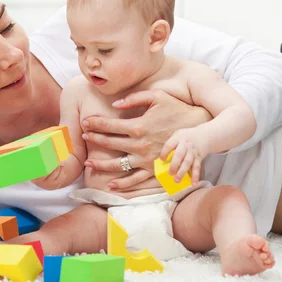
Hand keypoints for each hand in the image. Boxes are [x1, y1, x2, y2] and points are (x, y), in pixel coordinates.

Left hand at [82, 89, 211, 172]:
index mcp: (139, 126)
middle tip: (82, 136)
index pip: (110, 125)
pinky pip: (135, 180)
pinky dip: (122, 184)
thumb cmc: (177, 110)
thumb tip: (115, 103)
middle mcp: (140, 145)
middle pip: (110, 144)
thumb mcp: (157, 96)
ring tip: (88, 163)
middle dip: (94, 139)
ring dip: (100, 165)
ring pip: (117, 165)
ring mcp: (146, 160)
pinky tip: (110, 185)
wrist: (199, 129)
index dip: (95, 123)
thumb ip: (134, 98)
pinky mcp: (154, 170)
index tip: (84, 122)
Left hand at [160, 128, 208, 184]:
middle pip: (179, 155)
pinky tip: (193, 184)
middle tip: (170, 173)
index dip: (165, 152)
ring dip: (182, 172)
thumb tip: (161, 159)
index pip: (169, 145)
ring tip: (176, 180)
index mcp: (178, 138)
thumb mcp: (178, 135)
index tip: (162, 159)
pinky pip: (197, 167)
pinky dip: (196, 176)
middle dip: (174, 165)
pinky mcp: (199, 158)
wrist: (205, 135)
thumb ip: (171, 144)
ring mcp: (193, 152)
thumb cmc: (187, 137)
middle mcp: (185, 145)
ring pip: (187, 162)